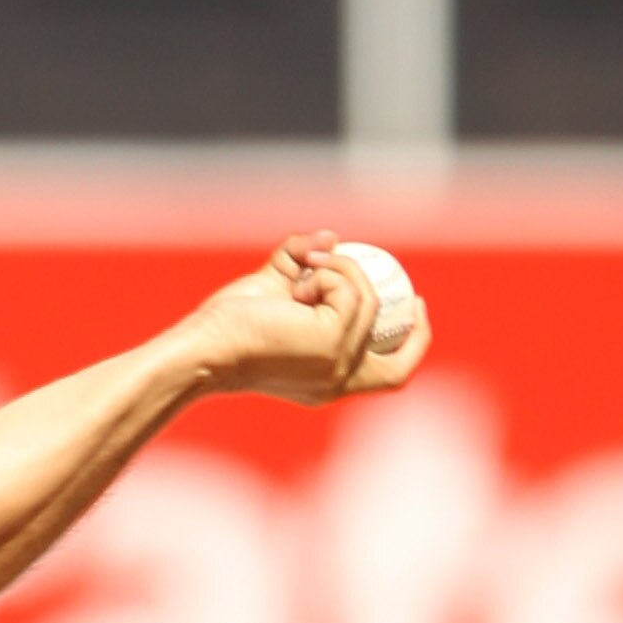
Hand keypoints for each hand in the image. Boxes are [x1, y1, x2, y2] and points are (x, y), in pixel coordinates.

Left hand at [183, 231, 431, 403]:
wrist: (203, 347)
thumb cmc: (226, 326)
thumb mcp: (275, 289)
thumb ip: (303, 263)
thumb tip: (332, 238)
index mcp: (327, 383)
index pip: (385, 379)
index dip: (410, 346)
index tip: (414, 309)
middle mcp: (337, 384)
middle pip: (398, 367)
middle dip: (419, 332)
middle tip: (415, 294)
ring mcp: (337, 366)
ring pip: (367, 300)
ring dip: (339, 270)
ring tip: (302, 269)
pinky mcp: (332, 342)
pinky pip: (350, 289)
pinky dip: (328, 272)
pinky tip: (297, 282)